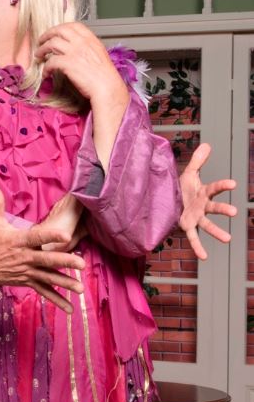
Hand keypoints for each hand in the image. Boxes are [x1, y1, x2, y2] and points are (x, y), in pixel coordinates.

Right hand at [0, 183, 85, 312]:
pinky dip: (57, 300)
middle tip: (82, 264)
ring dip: (65, 283)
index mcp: (19, 241)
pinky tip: (70, 308)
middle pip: (47, 260)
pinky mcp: (28, 282)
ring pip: (48, 278)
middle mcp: (25, 258)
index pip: (37, 237)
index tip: (65, 234)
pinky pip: (44, 292)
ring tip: (81, 289)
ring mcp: (27, 272)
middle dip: (65, 261)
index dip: (50, 236)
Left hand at [35, 22, 128, 172]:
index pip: (73, 25)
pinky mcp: (68, 64)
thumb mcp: (98, 54)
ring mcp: (74, 52)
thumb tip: (75, 48)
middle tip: (41, 41)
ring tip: (38, 56)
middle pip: (59, 30)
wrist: (107, 88)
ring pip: (52, 43)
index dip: (60, 27)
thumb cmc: (104, 76)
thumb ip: (87, 48)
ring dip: (42, 49)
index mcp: (91, 39)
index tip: (54, 33)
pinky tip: (46, 73)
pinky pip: (51, 61)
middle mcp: (82, 43)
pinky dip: (45, 67)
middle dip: (47, 34)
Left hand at [179, 143, 236, 259]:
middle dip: (223, 209)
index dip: (223, 185)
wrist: (168, 200)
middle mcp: (202, 206)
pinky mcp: (187, 226)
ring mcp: (196, 217)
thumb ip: (197, 161)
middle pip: (214, 207)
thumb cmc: (181, 187)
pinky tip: (204, 257)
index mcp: (203, 192)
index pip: (214, 188)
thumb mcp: (188, 173)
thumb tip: (207, 144)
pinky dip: (198, 247)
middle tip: (234, 212)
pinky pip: (193, 238)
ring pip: (207, 225)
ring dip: (217, 232)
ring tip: (228, 240)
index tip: (233, 184)